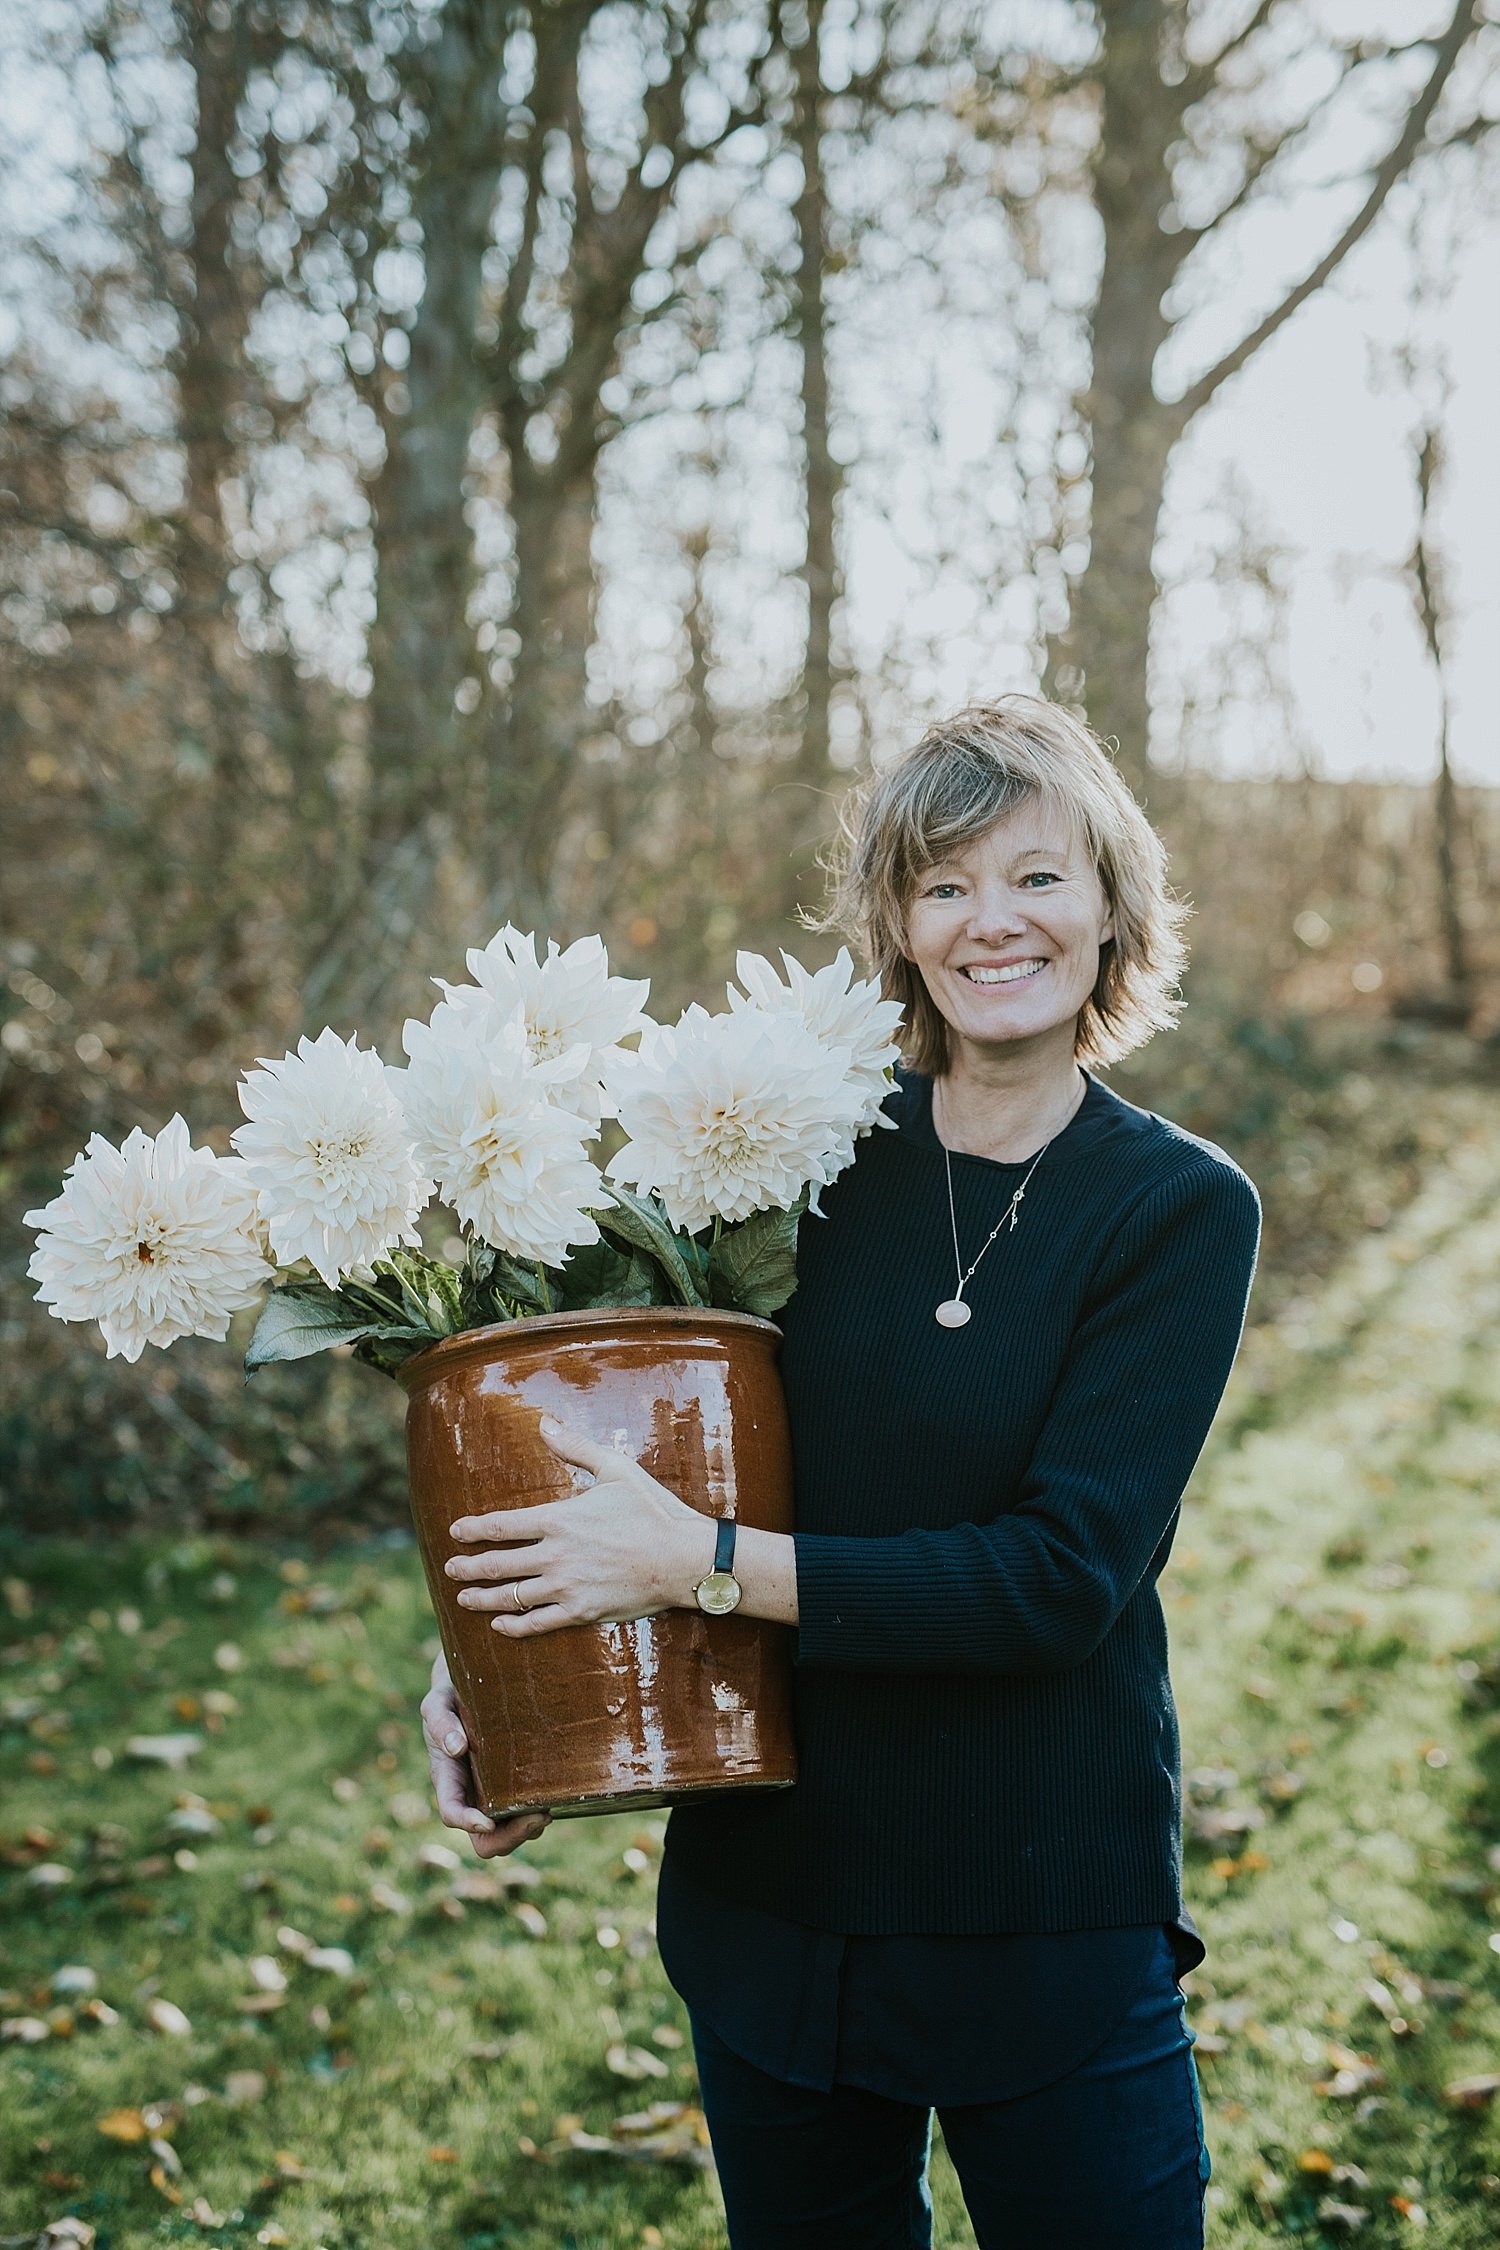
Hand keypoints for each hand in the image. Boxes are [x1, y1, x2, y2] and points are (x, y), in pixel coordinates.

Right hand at [420, 1654, 551, 1858]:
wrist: (469, 1690)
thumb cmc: (449, 1699)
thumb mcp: (437, 1704)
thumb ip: (441, 1723)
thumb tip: (457, 1747)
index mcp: (448, 1780)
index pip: (452, 1814)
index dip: (468, 1824)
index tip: (487, 1822)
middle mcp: (470, 1796)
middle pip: (485, 1842)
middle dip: (511, 1838)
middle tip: (539, 1816)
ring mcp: (493, 1796)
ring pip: (510, 1834)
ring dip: (530, 1829)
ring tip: (549, 1806)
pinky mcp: (515, 1788)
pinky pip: (526, 1815)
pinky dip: (540, 1813)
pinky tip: (555, 1795)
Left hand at [444, 1411, 713, 1637]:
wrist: (682, 1558)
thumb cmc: (651, 1510)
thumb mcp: (615, 1469)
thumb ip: (575, 1447)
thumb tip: (544, 1422)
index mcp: (558, 1519)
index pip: (500, 1525)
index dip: (473, 1529)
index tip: (456, 1532)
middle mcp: (555, 1555)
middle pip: (496, 1564)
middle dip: (468, 1566)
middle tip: (450, 1567)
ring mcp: (566, 1587)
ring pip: (510, 1596)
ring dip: (481, 1598)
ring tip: (464, 1597)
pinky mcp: (581, 1612)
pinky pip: (537, 1623)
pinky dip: (514, 1625)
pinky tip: (500, 1624)